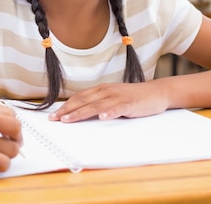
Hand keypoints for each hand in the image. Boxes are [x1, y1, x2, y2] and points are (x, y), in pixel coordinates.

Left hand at [48, 82, 168, 122]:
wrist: (156, 92)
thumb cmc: (132, 97)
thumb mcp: (112, 97)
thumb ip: (99, 103)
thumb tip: (80, 113)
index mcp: (101, 89)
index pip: (79, 97)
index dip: (66, 105)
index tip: (54, 114)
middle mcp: (107, 91)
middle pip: (83, 101)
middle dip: (67, 110)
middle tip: (55, 119)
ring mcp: (118, 97)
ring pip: (96, 105)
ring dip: (81, 113)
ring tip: (69, 120)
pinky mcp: (130, 104)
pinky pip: (118, 108)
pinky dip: (109, 113)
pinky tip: (102, 118)